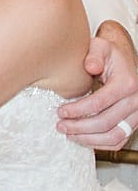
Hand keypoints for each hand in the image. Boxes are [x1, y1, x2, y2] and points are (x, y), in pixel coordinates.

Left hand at [58, 23, 137, 149]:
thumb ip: (94, 55)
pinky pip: (119, 140)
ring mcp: (136, 114)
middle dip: (80, 127)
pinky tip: (82, 138)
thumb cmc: (109, 54)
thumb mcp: (101, 47)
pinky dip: (100, 144)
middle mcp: (135, 101)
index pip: (100, 103)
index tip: (60, 111)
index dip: (78, 110)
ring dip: (89, 139)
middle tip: (60, 125)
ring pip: (114, 136)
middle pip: (106, 122)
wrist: (124, 60)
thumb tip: (90, 66)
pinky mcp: (133, 123)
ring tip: (68, 134)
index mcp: (126, 83)